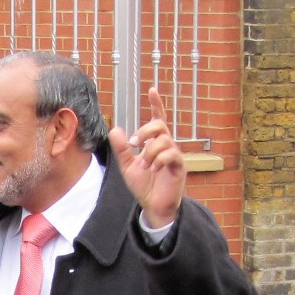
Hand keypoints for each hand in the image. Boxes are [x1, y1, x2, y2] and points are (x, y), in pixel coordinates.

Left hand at [111, 87, 185, 229]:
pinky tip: (153, 168)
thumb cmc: (144, 185)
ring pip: (164, 140)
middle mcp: (166, 146)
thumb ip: (121, 149)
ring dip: (150, 151)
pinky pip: (171, 154)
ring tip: (144, 165)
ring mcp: (174, 155)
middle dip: (145, 130)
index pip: (157, 119)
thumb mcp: (128, 166)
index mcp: (155, 143)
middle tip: (134, 144)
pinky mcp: (179, 166)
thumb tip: (115, 129)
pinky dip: (159, 159)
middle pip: (160, 125)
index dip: (156, 104)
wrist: (153, 205)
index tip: (152, 89)